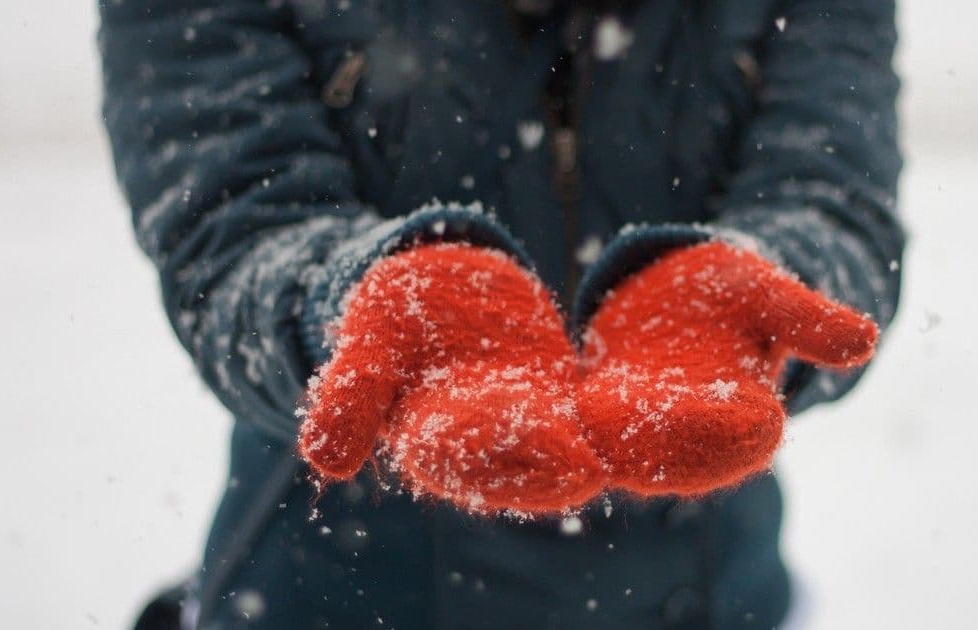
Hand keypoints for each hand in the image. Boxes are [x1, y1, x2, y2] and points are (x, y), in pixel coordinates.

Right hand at [299, 244, 603, 514]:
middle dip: (557, 463)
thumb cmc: (391, 314)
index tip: (544, 453)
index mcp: (432, 439)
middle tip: (593, 466)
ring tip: (626, 445)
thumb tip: (322, 464)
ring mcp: (528, 420)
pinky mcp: (561, 395)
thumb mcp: (368, 341)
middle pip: (524, 459)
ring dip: (594, 446)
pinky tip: (655, 404)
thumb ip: (350, 396)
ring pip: (565, 441)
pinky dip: (617, 411)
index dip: (502, 455)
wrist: (435, 283)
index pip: (464, 458)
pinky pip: (592, 408)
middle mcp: (486, 442)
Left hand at [577, 241, 877, 495]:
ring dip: (606, 438)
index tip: (715, 418)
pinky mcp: (601, 412)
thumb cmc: (738, 294)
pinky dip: (572, 422)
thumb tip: (866, 341)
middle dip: (654, 442)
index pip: (744, 437)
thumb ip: (811, 322)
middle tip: (631, 428)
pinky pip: (585, 424)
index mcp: (749, 417)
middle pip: (679, 450)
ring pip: (628, 445)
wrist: (680, 290)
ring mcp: (645, 430)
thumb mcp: (771, 297)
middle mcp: (696, 436)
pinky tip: (552, 410)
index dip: (728, 430)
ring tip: (585, 420)